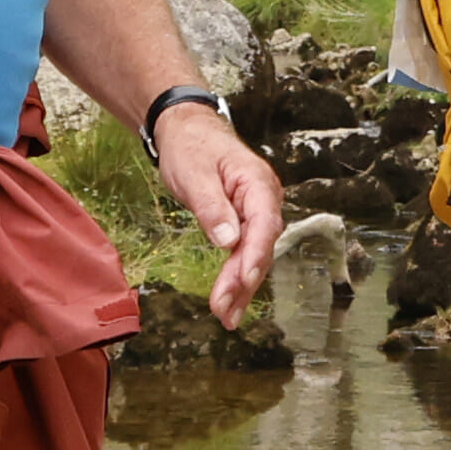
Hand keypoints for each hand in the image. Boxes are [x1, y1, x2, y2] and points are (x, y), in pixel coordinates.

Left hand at [154, 98, 285, 321]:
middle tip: (224, 311)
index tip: (244, 280)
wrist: (186, 131)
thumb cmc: (191, 147)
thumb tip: (229, 240)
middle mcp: (264, 200)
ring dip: (241, 287)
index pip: (264, 224)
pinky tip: (229, 300)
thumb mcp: (194, 174)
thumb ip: (212, 206)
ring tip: (227, 318)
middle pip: (260, 246)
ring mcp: (256, 212)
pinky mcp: (244, 222)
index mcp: (257, 183)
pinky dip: (235, 277)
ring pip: (253, 254)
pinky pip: (243, 252)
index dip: (255, 255)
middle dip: (244, 281)